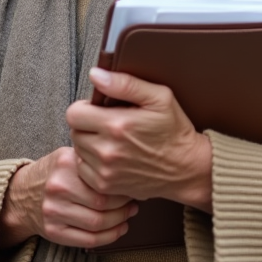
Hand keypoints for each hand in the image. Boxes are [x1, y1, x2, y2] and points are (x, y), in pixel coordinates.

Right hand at [0, 146, 137, 249]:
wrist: (21, 195)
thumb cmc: (52, 174)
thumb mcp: (67, 156)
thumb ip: (91, 161)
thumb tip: (128, 171)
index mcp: (65, 164)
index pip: (104, 179)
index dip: (123, 187)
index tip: (132, 187)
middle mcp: (58, 188)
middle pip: (103, 203)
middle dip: (125, 206)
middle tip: (134, 203)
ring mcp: (54, 212)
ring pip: (98, 223)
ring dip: (120, 222)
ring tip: (128, 215)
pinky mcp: (53, 232)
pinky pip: (89, 240)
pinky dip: (110, 237)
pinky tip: (119, 229)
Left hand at [67, 68, 212, 212]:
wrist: (187, 168)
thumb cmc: (174, 131)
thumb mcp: (158, 97)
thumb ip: (125, 83)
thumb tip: (96, 75)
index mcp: (117, 125)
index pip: (74, 113)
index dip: (85, 108)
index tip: (99, 110)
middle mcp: (107, 150)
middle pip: (74, 131)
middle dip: (87, 125)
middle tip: (107, 124)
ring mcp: (105, 171)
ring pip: (78, 149)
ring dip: (88, 143)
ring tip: (110, 140)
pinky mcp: (106, 186)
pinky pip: (82, 169)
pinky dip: (91, 163)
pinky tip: (109, 157)